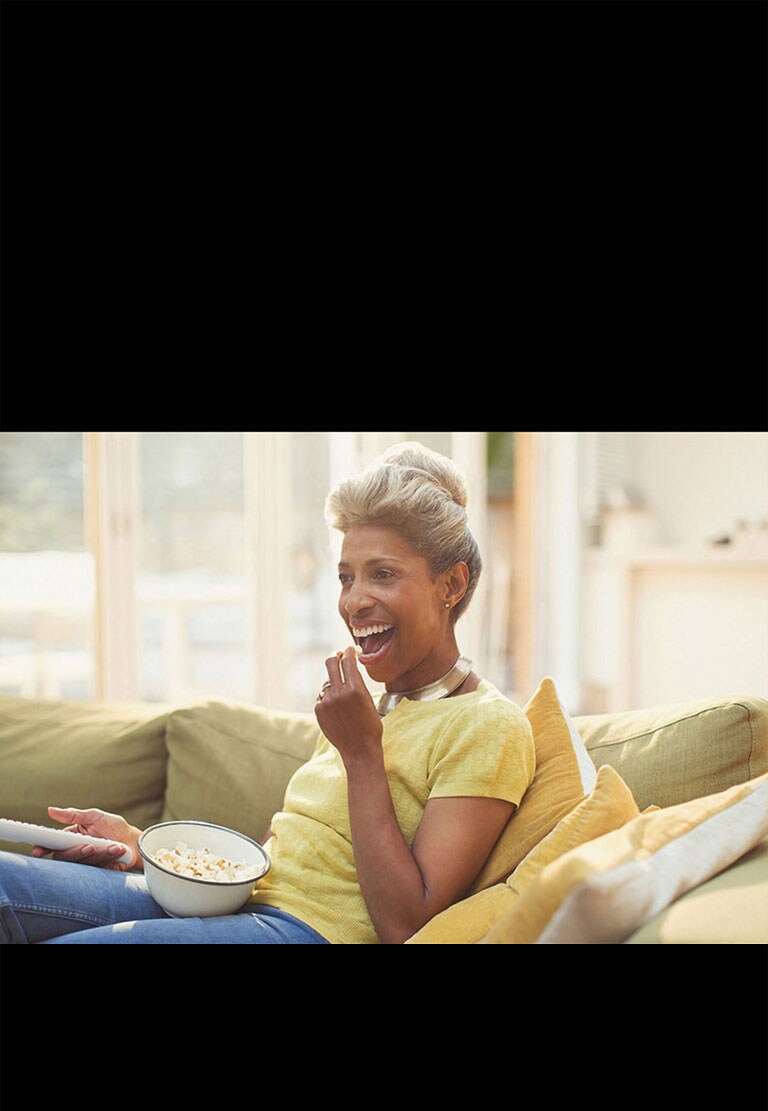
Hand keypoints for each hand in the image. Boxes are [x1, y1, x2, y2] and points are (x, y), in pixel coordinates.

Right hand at [31, 806, 141, 870]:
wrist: (134, 841)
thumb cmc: (114, 826)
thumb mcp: (94, 816)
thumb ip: (73, 815)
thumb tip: (50, 810)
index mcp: (72, 837)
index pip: (53, 845)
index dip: (43, 848)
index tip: (38, 851)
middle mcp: (76, 850)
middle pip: (64, 857)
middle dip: (76, 852)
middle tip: (89, 846)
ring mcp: (86, 862)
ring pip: (82, 862)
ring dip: (98, 853)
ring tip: (112, 845)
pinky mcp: (97, 871)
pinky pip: (96, 868)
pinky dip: (108, 857)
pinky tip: (118, 849)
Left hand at [314, 647, 382, 765]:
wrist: (359, 750)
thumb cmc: (370, 726)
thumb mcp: (370, 700)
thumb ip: (357, 682)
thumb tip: (349, 666)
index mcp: (355, 688)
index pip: (347, 661)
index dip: (348, 652)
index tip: (349, 650)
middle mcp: (339, 693)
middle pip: (330, 663)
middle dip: (335, 657)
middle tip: (338, 656)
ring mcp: (327, 701)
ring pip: (327, 682)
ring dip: (334, 684)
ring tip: (343, 698)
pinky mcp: (319, 710)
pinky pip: (322, 697)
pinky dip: (328, 699)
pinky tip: (337, 710)